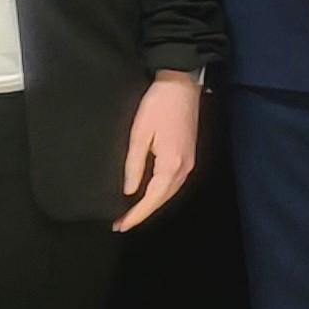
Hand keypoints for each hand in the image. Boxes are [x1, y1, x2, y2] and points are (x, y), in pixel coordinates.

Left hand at [114, 72, 201, 232]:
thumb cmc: (158, 105)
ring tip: (131, 212)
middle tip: (120, 222)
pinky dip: (159, 192)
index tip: (119, 225)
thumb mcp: (139, 133)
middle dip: (142, 213)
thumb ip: (134, 165)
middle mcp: (184, 168)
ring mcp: (189, 162)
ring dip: (151, 204)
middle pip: (162, 200)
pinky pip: (172, 182)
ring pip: (168, 192)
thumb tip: (129, 191)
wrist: (180, 83)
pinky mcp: (188, 155)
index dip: (136, 215)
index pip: (152, 199)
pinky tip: (147, 193)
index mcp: (172, 165)